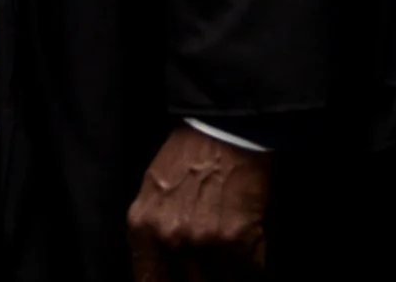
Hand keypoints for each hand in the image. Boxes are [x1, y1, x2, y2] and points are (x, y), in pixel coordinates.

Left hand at [126, 128, 267, 280]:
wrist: (224, 130)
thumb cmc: (188, 155)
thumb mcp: (151, 191)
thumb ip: (152, 233)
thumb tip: (161, 268)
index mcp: (143, 227)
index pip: (148, 280)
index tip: (176, 280)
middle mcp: (171, 238)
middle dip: (199, 276)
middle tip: (208, 260)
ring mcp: (205, 240)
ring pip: (220, 280)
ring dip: (227, 272)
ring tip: (228, 252)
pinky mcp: (239, 239)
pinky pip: (249, 271)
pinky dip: (251, 264)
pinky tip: (248, 245)